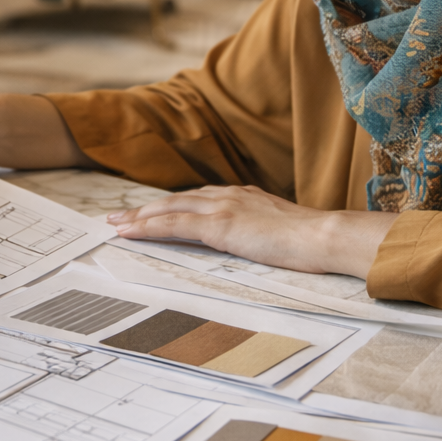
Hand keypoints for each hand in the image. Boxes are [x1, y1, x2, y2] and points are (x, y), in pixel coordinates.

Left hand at [106, 184, 394, 277]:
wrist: (326, 236)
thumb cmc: (314, 242)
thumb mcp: (284, 233)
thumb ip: (265, 233)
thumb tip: (260, 244)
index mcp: (245, 197)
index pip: (200, 199)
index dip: (174, 206)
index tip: (154, 212)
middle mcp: (230, 196)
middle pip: (178, 200)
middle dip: (148, 209)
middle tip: (121, 217)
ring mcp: (224, 207)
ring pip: (170, 209)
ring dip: (140, 217)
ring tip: (116, 224)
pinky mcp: (220, 224)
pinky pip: (174, 224)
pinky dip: (148, 226)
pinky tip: (129, 231)